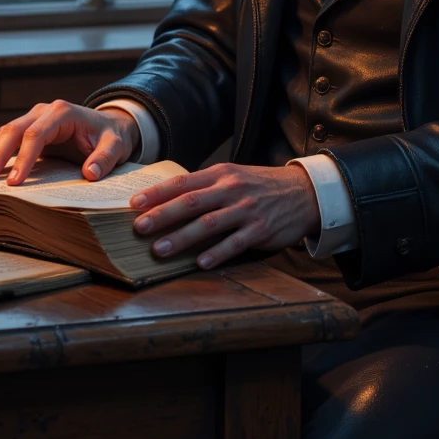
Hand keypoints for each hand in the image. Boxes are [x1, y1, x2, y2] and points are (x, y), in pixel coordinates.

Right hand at [0, 101, 140, 185]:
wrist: (109, 126)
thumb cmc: (110, 136)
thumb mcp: (116, 146)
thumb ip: (105, 158)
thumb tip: (90, 174)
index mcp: (62, 113)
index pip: (36, 134)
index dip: (24, 158)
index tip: (16, 181)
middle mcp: (44, 112)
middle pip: (14, 129)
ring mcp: (35, 119)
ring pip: (7, 132)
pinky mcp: (31, 130)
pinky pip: (11, 140)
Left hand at [130, 163, 318, 270]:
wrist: (304, 192)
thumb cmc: (260, 186)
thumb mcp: (233, 177)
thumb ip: (205, 186)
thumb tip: (169, 199)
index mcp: (221, 175)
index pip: (183, 182)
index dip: (158, 193)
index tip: (134, 203)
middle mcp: (231, 190)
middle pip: (191, 202)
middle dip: (162, 215)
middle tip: (138, 228)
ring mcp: (246, 210)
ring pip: (209, 224)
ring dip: (182, 237)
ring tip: (159, 250)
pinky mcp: (261, 230)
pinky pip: (235, 243)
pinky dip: (217, 253)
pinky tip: (201, 263)